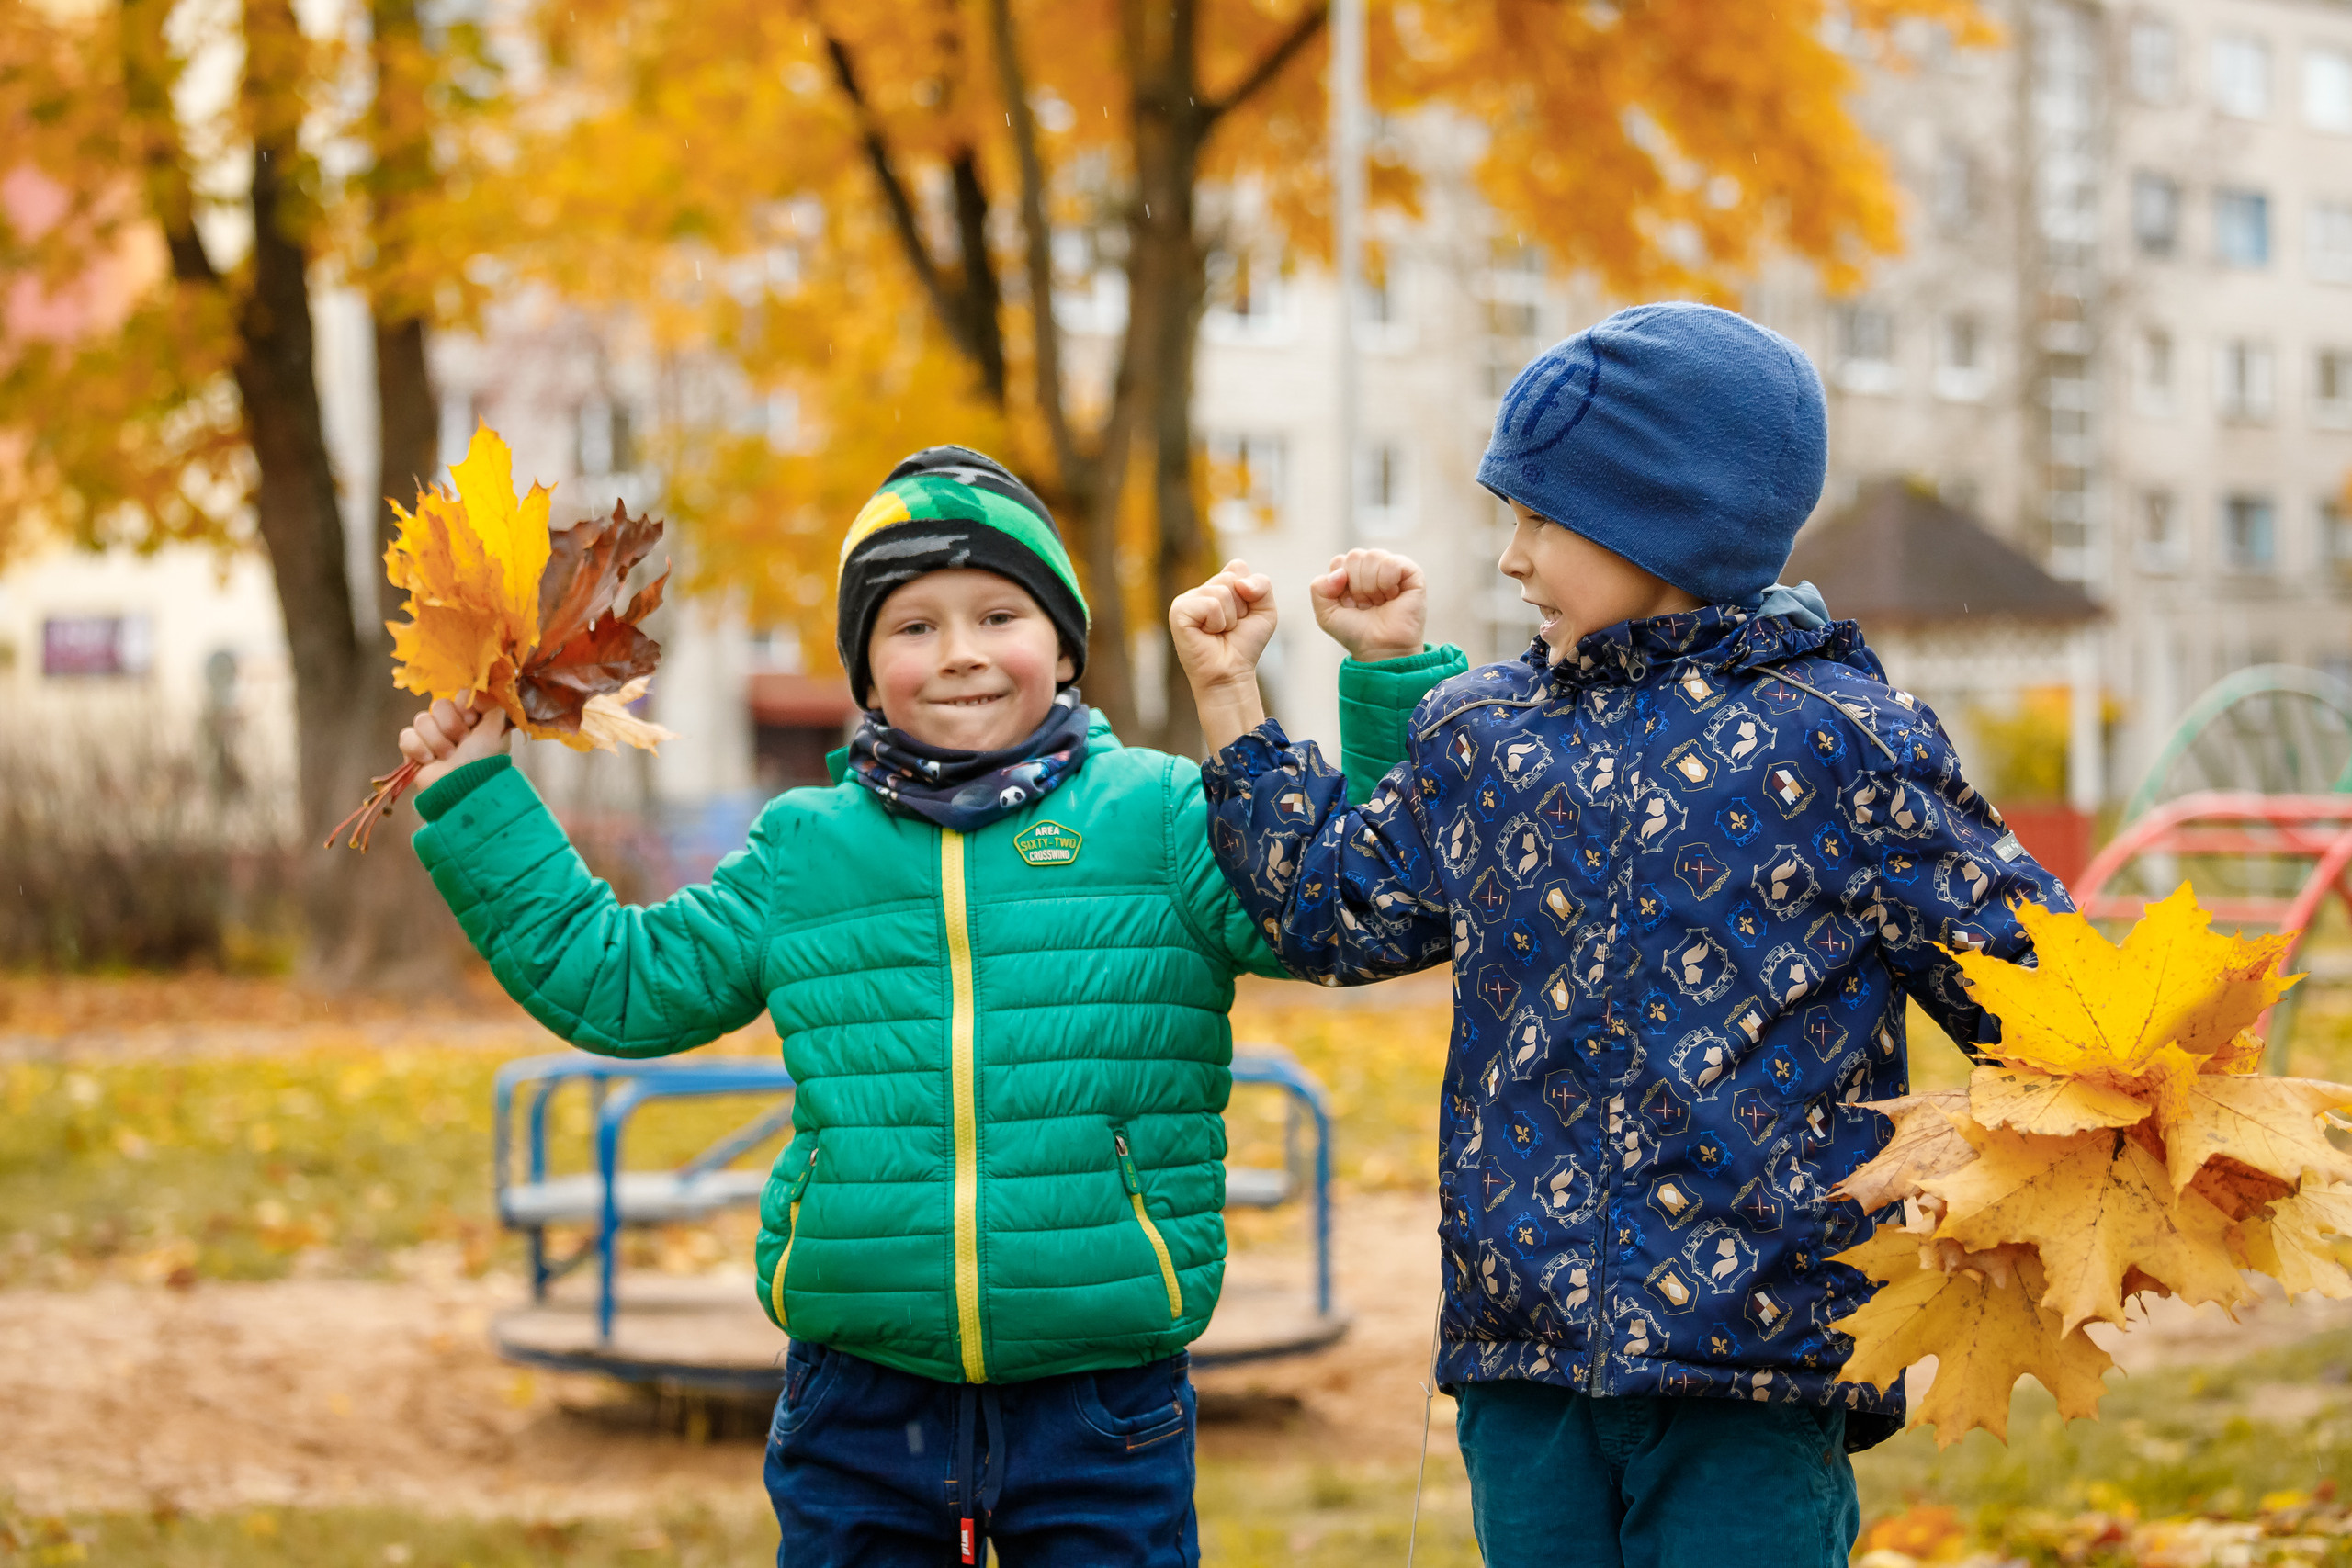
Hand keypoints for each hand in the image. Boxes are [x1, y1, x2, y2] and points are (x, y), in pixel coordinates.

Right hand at [399, 696, 511, 790]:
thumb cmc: (483, 760)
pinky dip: (418, 749)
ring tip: (448, 757)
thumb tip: (473, 692)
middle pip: (438, 705)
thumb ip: (492, 704)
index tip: (471, 721)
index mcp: (471, 719)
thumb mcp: (497, 730)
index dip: (463, 707)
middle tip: (461, 743)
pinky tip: (429, 760)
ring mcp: (430, 737)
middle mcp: (451, 725)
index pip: (458, 696)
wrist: (463, 787)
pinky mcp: (413, 750)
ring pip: (422, 719)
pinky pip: (406, 735)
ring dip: (437, 741)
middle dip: (450, 726)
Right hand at [1168, 559, 1275, 753]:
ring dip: (1229, 618)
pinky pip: (1210, 605)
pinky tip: (1207, 634)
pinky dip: (1216, 623)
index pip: (1237, 567)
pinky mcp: (1178, 612)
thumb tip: (1240, 582)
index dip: (1249, 593)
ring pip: (1221, 592)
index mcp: (1216, 585)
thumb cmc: (1244, 645)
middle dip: (1240, 606)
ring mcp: (1186, 600)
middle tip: (1230, 627)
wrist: (1231, 673)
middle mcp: (1200, 590)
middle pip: (1230, 578)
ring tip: (1219, 632)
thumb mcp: (1265, 611)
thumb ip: (1262, 586)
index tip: (1242, 616)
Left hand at [1310, 549, 1425, 662]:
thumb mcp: (1326, 614)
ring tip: (1380, 602)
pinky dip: (1387, 581)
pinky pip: (1393, 562)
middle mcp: (1372, 568)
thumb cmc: (1356, 633)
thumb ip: (1318, 588)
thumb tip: (1339, 572)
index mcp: (1352, 574)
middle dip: (1356, 586)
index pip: (1339, 561)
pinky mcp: (1412, 574)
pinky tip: (1392, 596)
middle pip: (1355, 556)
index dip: (1340, 585)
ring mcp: (1392, 569)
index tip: (1350, 605)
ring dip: (1372, 586)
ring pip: (1373, 556)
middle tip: (1367, 605)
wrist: (1380, 650)